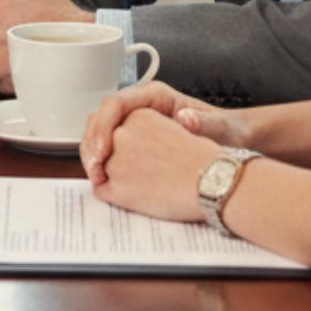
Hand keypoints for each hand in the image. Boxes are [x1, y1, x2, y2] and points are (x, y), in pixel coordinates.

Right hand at [81, 82, 245, 183]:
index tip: (104, 151)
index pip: (116, 103)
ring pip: (100, 131)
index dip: (104, 126)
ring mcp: (135, 123)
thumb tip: (186, 118)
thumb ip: (204, 123)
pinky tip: (104, 179)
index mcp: (155, 96)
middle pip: (101, 116)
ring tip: (96, 178)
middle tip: (95, 170)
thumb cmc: (227, 133)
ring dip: (93, 153)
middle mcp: (140, 106)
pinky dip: (102, 162)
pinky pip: (109, 146)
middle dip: (93, 142)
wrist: (230, 149)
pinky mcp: (135, 140)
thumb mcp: (220, 129)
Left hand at [90, 108, 222, 222]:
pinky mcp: (117, 187)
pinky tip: (125, 196)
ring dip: (103, 173)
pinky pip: (100, 190)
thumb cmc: (203, 159)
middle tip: (110, 168)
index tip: (113, 148)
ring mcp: (116, 160)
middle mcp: (122, 134)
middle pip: (97, 142)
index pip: (109, 122)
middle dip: (100, 154)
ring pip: (96, 166)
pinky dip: (109, 193)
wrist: (214, 183)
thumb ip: (149, 130)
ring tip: (125, 183)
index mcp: (138, 115)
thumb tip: (131, 134)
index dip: (109, 137)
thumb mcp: (176, 129)